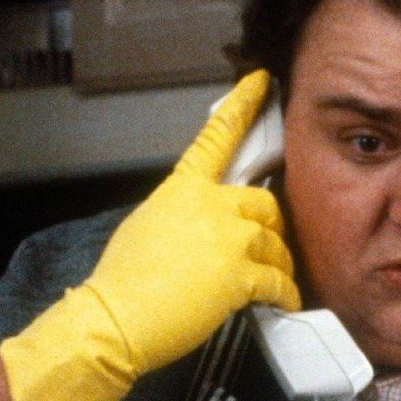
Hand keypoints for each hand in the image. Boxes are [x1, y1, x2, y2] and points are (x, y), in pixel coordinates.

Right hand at [0, 70, 300, 400]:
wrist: (116, 318)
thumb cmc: (122, 281)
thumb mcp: (145, 225)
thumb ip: (180, 213)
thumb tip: (198, 224)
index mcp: (181, 188)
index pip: (217, 137)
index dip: (242, 106)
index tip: (259, 83)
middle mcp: (209, 205)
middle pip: (264, 202)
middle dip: (269, 227)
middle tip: (268, 248)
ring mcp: (227, 238)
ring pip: (275, 242)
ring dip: (278, 263)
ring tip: (271, 284)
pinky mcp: (240, 274)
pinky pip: (278, 280)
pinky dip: (284, 294)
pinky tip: (281, 302)